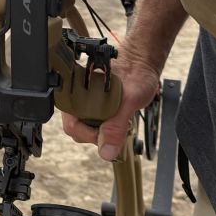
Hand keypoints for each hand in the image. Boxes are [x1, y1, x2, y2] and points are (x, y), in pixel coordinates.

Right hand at [60, 45, 160, 162]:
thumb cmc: (135, 74)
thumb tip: (105, 151)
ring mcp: (85, 102)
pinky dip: (108, 126)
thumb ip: (115, 126)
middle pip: (77, 130)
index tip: (110, 132)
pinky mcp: (94, 105)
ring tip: (120, 120)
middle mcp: (76, 97)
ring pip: (87, 128)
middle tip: (119, 125)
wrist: (143, 64)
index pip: (72, 126)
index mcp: (75, 92)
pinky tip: (119, 118)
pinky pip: (95, 123)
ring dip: (104, 130)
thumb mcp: (128, 100)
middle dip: (99, 133)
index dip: (91, 134)